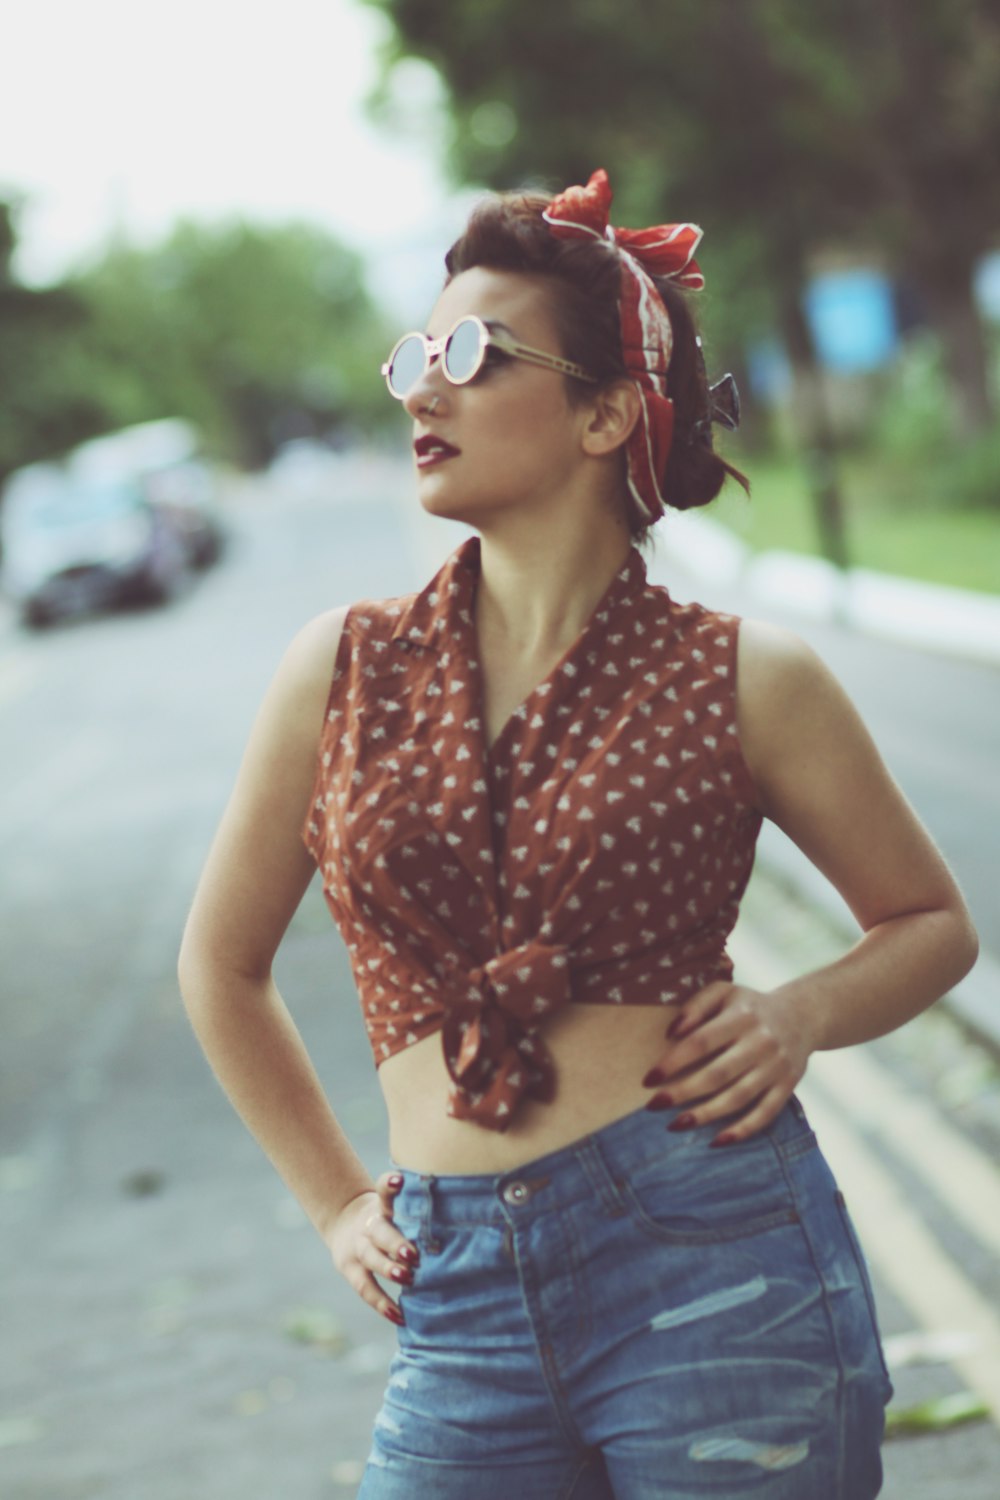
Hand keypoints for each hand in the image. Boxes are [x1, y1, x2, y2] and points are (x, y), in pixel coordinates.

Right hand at [325, 1169, 418, 1325]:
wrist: (344, 1221)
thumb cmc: (388, 1217)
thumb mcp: (396, 1205)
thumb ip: (418, 1210)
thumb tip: (464, 1217)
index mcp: (382, 1206)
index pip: (383, 1190)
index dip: (389, 1184)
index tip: (399, 1179)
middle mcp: (369, 1225)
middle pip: (380, 1231)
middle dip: (396, 1242)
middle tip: (413, 1254)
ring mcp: (357, 1247)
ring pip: (371, 1258)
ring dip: (388, 1269)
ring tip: (407, 1279)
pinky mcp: (350, 1269)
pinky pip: (365, 1288)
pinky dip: (382, 1303)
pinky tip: (399, 1315)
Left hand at [642, 981, 812, 1145]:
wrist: (802, 1016)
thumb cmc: (750, 1006)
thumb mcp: (724, 992)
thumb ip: (695, 1006)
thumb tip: (671, 1033)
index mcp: (742, 1016)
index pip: (701, 1042)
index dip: (673, 1062)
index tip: (649, 1080)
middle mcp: (761, 1042)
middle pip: (717, 1074)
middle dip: (682, 1092)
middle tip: (653, 1106)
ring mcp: (776, 1067)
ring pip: (738, 1097)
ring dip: (705, 1115)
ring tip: (675, 1125)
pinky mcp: (787, 1086)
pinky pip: (765, 1114)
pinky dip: (742, 1131)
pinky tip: (716, 1141)